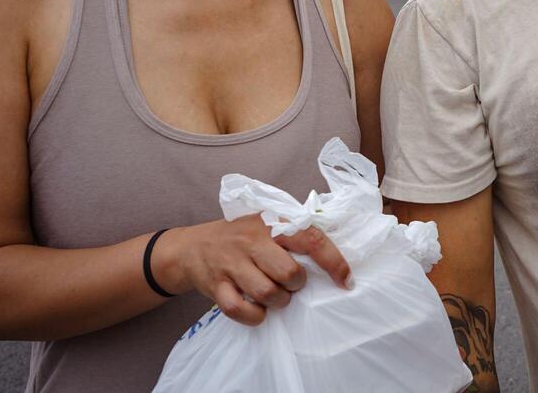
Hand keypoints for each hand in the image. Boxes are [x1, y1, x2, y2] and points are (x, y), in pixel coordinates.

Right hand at [154, 215, 351, 325]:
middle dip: (297, 285)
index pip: (311, 238)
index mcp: (271, 222)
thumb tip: (334, 250)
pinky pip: (241, 310)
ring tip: (276, 295)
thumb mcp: (266, 221)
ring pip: (268, 293)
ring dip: (279, 302)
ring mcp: (232, 263)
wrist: (192, 247)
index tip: (346, 280)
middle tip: (292, 283)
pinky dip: (255, 316)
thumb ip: (294, 231)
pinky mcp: (216, 286)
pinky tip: (258, 310)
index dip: (333, 262)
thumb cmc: (240, 236)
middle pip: (289, 272)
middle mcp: (252, 240)